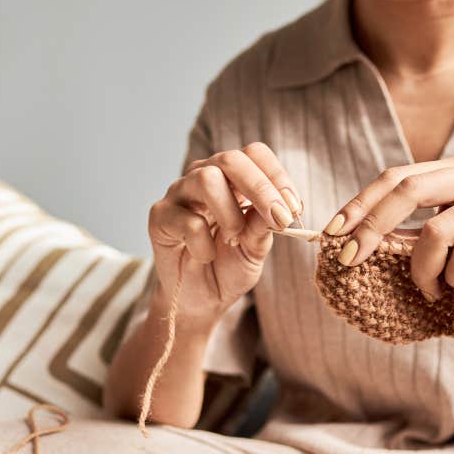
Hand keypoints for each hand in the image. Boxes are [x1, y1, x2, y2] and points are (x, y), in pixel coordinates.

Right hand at [148, 142, 302, 318]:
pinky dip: (205, 245)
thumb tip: (280, 206)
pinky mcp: (160, 217)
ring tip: (234, 239)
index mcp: (233, 179)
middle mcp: (204, 177)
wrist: (202, 298)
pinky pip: (187, 221)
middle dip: (261, 189)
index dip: (277, 176)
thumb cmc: (230, 266)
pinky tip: (206, 256)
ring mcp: (179, 194)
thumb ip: (264, 225)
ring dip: (231, 214)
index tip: (294, 208)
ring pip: (206, 179)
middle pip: (230, 159)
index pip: (254, 154)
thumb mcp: (256, 247)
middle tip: (279, 220)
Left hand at [322, 155, 453, 300]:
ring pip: (437, 229)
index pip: (399, 175)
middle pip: (411, 188)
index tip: (331, 231)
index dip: (361, 203)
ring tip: (431, 291)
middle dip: (372, 227)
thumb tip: (342, 237)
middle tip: (350, 258)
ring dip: (422, 271)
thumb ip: (401, 234)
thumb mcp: (435, 246)